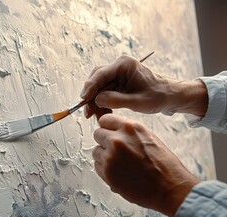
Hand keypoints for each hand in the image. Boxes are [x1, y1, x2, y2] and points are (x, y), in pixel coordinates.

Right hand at [81, 55, 207, 117]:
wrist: (169, 96)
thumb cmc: (158, 96)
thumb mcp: (138, 101)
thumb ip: (116, 100)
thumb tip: (97, 100)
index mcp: (124, 65)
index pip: (100, 74)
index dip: (89, 87)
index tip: (83, 100)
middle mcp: (118, 67)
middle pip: (96, 81)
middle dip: (90, 97)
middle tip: (88, 113)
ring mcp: (117, 75)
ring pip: (98, 88)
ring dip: (95, 103)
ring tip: (96, 117)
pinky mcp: (116, 83)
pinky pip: (103, 93)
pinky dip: (101, 104)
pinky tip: (103, 114)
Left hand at [93, 114, 199, 216]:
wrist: (170, 188)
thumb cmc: (163, 164)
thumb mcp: (149, 137)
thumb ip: (128, 132)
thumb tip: (113, 130)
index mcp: (130, 128)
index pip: (105, 120)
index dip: (107, 127)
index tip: (109, 132)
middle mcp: (118, 140)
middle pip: (98, 134)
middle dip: (104, 141)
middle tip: (115, 151)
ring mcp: (110, 156)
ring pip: (96, 151)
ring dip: (104, 156)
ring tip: (120, 164)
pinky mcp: (106, 172)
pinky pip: (97, 166)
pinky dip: (104, 169)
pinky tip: (119, 172)